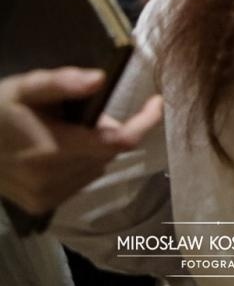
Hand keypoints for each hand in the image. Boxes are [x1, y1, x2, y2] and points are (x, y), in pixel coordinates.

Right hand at [0, 68, 162, 215]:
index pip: (118, 142)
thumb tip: (100, 79)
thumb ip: (62, 82)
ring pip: (97, 169)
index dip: (145, 122)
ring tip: (68, 132)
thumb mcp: (25, 87)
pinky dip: (80, 165)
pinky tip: (58, 152)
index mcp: (53, 149)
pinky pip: (80, 182)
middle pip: (108, 154)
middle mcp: (52, 179)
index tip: (157, 102)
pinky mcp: (41, 206)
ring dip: (95, 150)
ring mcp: (46, 197)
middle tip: (87, 115)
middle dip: (108, 132)